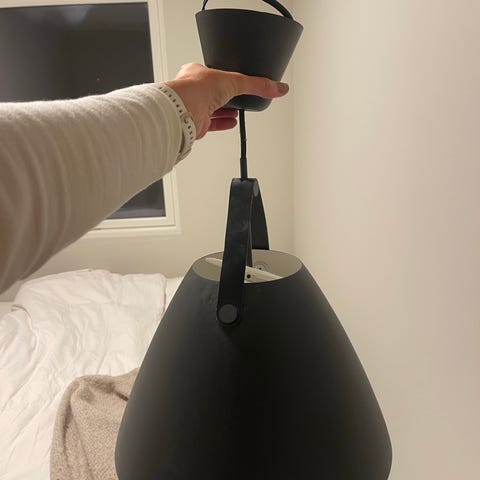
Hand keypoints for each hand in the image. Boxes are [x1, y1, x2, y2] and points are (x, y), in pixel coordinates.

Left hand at [165, 63, 288, 138]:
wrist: (182, 110)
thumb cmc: (195, 89)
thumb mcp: (234, 81)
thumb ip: (257, 85)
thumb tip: (277, 87)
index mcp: (198, 73)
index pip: (215, 75)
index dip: (227, 79)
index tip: (238, 83)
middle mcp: (194, 90)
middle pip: (214, 93)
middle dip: (227, 97)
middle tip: (238, 99)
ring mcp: (194, 107)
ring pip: (213, 109)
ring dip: (225, 111)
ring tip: (237, 112)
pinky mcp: (196, 123)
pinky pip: (211, 124)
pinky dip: (222, 124)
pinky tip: (231, 123)